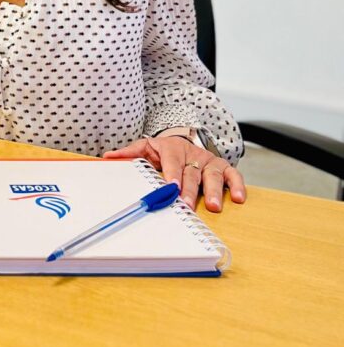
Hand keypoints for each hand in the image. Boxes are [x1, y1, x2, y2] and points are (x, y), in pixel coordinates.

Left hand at [103, 135, 246, 211]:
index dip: (171, 172)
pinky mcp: (223, 166)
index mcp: (171, 148)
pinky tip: (238, 198)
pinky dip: (237, 185)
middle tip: (187, 205)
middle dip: (190, 190)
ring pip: (213, 174)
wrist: (184, 139)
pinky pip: (233, 174)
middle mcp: (192, 153)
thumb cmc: (164, 150)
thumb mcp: (146, 148)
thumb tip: (108, 157)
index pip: (171, 160)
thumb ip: (130, 154)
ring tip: (213, 206)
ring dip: (214, 190)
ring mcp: (208, 160)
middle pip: (191, 172)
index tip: (171, 185)